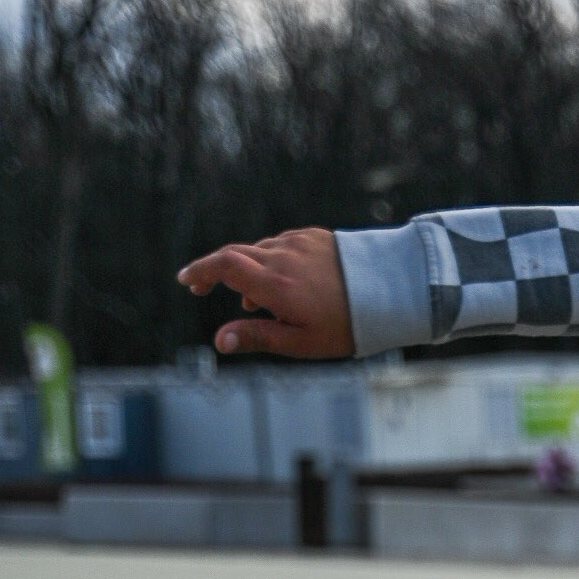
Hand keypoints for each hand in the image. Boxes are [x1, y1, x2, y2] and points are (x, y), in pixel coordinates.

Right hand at [177, 227, 352, 358]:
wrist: (392, 291)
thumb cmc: (347, 326)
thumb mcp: (301, 342)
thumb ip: (258, 337)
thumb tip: (219, 342)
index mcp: (274, 284)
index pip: (223, 266)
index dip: (200, 271)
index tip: (186, 281)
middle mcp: (282, 256)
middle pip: (235, 255)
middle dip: (214, 270)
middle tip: (204, 288)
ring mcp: (299, 243)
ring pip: (260, 251)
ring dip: (248, 272)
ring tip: (256, 302)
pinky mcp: (315, 237)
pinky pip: (282, 245)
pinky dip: (271, 261)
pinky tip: (284, 282)